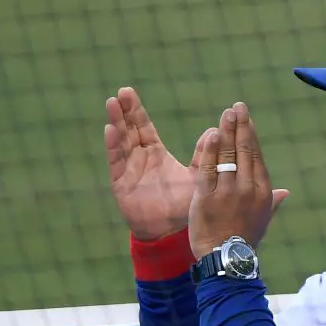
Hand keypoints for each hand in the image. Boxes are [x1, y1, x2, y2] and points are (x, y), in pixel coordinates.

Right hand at [105, 86, 215, 240]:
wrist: (173, 233)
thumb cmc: (183, 206)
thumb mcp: (197, 176)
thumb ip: (204, 155)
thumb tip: (214, 130)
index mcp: (154, 154)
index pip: (142, 127)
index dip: (136, 111)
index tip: (129, 92)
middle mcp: (138, 160)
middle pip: (128, 129)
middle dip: (124, 111)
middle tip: (122, 92)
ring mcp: (127, 171)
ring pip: (120, 142)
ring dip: (116, 123)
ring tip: (112, 104)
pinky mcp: (121, 184)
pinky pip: (116, 162)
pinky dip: (113, 146)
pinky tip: (110, 130)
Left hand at [188, 102, 288, 258]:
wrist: (227, 259)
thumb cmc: (245, 240)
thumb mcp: (263, 220)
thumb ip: (272, 202)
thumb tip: (285, 193)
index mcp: (263, 191)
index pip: (256, 156)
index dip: (250, 135)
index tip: (246, 119)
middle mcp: (248, 188)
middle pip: (243, 150)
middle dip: (240, 125)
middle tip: (236, 106)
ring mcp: (227, 192)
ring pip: (227, 155)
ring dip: (225, 131)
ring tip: (225, 114)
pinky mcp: (207, 197)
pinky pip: (208, 169)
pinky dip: (209, 151)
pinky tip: (210, 135)